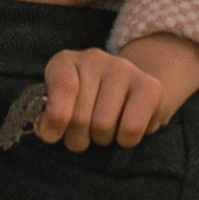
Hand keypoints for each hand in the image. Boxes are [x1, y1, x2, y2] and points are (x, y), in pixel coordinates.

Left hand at [35, 30, 198, 149]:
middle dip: (79, 138)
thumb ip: (51, 116)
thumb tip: (49, 133)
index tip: (50, 136)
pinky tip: (124, 131)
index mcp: (65, 61)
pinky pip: (131, 128)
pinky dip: (125, 141)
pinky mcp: (149, 86)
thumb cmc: (89, 104)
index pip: (62, 88)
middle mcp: (94, 59)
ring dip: (102, 140)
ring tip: (105, 130)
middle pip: (80, 117)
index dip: (56, 117)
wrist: (134, 91)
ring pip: (103, 126)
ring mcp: (123, 69)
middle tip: (85, 135)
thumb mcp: (63, 106)